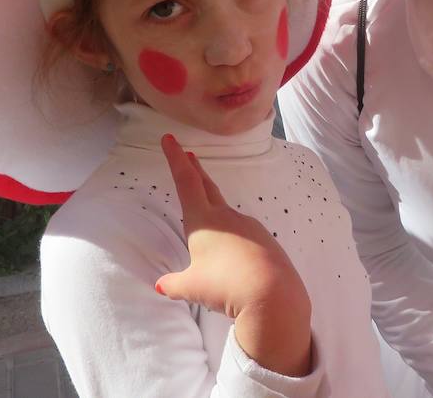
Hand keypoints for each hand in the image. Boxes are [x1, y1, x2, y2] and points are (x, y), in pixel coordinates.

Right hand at [156, 134, 312, 377]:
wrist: (272, 293)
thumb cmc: (225, 286)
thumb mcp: (192, 287)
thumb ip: (174, 284)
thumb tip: (160, 285)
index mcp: (203, 220)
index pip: (185, 181)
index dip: (175, 159)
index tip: (170, 138)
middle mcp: (226, 216)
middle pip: (206, 186)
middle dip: (195, 169)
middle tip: (188, 154)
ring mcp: (247, 226)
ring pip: (225, 212)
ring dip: (213, 207)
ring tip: (205, 226)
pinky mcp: (264, 239)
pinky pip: (242, 233)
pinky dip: (232, 235)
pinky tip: (233, 256)